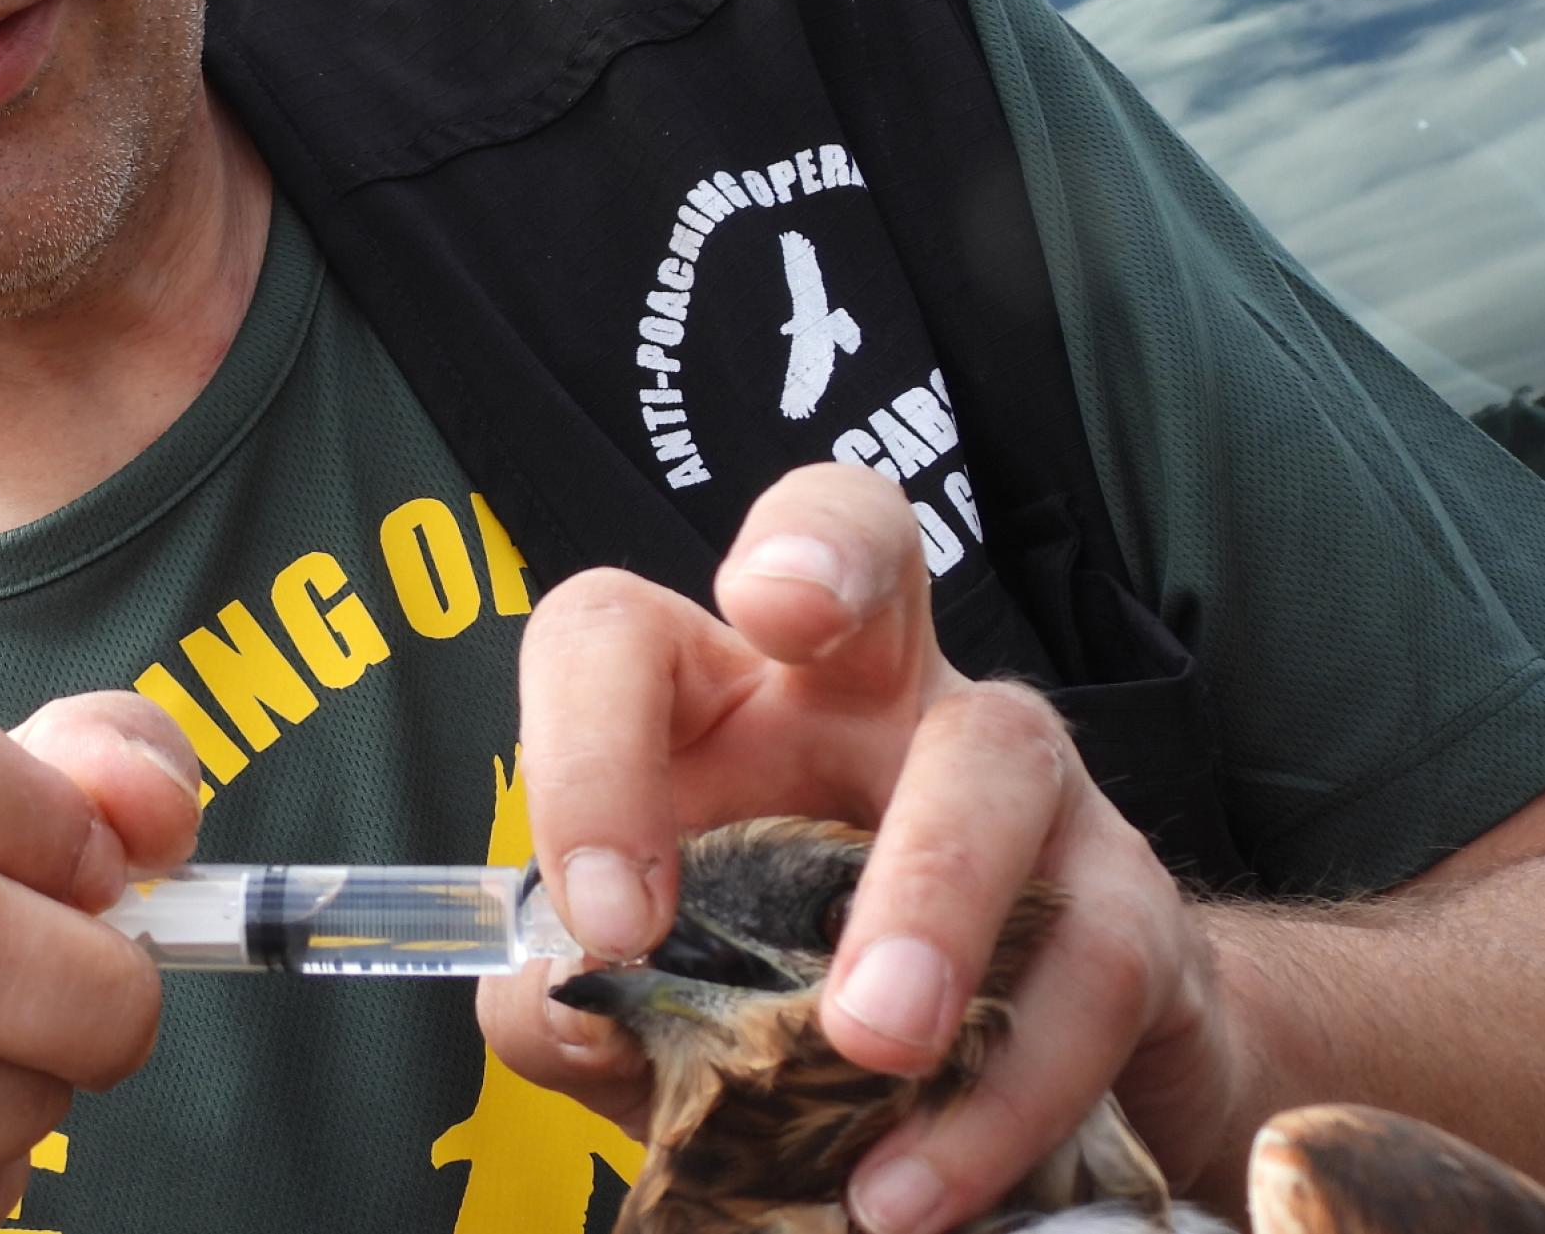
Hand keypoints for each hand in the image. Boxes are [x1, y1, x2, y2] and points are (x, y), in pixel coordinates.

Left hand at [476, 464, 1242, 1230]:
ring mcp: (1016, 778)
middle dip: (821, 547)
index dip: (589, 739)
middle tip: (782, 615)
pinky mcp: (1127, 901)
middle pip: (858, 522)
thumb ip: (575, 1011)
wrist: (1011, 1104)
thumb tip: (563, 1009)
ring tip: (869, 1050)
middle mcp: (869, 692)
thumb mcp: (658, 1012)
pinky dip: (1003, 1087)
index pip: (621, 633)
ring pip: (990, 757)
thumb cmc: (787, 1008)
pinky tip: (920, 1184)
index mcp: (718, 702)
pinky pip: (1087, 958)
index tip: (603, 915)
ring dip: (931, 896)